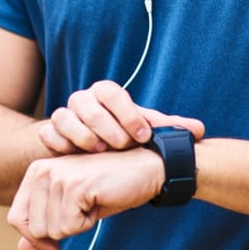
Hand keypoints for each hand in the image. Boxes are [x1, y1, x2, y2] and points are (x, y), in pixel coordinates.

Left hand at [7, 146, 163, 249]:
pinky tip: (98, 200)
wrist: (143, 168)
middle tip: (84, 206)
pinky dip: (87, 223)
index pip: (16, 217)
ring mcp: (57, 175)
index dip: (36, 237)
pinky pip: (69, 227)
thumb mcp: (73, 209)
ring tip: (92, 200)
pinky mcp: (73, 185)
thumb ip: (45, 227)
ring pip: (51, 230)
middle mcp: (41, 169)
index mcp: (36, 171)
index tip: (58, 237)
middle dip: (63, 229)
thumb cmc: (108, 187)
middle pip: (33, 229)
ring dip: (77, 225)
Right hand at [38, 79, 204, 153]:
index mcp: (106, 93)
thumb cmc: (122, 135)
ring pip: (64, 116)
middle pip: (86, 104)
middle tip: (122, 145)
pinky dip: (59, 144)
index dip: (128, 113)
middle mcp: (83, 100)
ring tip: (100, 151)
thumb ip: (168, 129)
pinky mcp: (50, 133)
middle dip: (106, 125)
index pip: (112, 93)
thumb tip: (200, 130)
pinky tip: (75, 156)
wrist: (92, 149)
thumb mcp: (144, 131)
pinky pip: (48, 133)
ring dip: (82, 134)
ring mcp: (64, 115)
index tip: (143, 136)